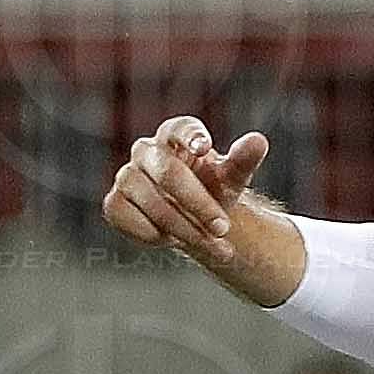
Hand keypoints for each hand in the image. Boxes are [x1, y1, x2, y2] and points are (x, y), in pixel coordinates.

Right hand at [101, 115, 269, 267]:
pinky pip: (132, 221)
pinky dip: (156, 236)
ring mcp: (126, 176)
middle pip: (169, 174)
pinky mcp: (114, 204)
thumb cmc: (212, 189)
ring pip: (152, 203)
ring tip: (215, 246)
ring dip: (185, 229)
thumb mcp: (231, 177)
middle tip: (224, 228)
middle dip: (199, 204)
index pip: (179, 128)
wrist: (191, 217)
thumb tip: (259, 141)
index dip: (190, 136)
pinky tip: (173, 240)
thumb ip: (243, 160)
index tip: (205, 147)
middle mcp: (145, 151)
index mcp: (174, 135)